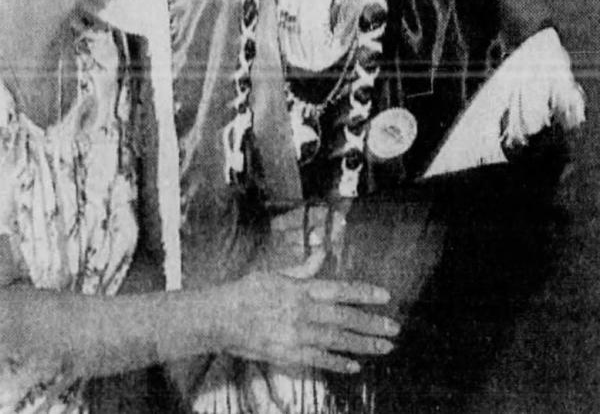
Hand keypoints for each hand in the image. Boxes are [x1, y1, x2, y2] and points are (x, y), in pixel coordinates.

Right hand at [218, 258, 398, 373]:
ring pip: (337, 341)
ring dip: (363, 344)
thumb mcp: (274, 273)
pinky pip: (320, 359)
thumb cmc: (246, 292)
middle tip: (394, 328)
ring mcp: (296, 336)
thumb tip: (322, 250)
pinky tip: (355, 365)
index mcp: (299, 289)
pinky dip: (339, 363)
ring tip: (384, 347)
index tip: (385, 296)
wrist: (220, 319)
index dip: (364, 293)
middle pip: (344, 318)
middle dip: (372, 323)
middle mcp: (302, 313)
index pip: (339, 290)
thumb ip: (303, 268)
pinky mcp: (289, 354)